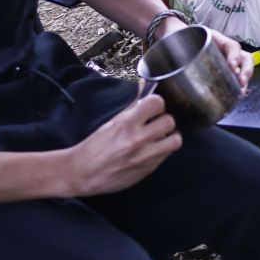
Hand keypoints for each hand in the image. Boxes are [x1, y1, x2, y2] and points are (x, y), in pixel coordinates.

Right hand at [65, 94, 180, 194]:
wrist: (83, 174)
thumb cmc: (95, 147)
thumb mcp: (111, 123)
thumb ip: (132, 107)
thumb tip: (144, 86)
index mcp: (126, 124)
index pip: (157, 103)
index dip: (157, 104)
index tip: (153, 108)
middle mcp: (138, 139)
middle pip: (169, 121)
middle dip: (165, 120)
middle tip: (157, 123)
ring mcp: (145, 156)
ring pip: (175, 141)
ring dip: (170, 137)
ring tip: (161, 137)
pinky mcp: (149, 169)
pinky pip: (167, 155)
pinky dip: (163, 150)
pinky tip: (153, 149)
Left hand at [154, 15, 249, 93]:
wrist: (174, 36)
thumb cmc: (176, 38)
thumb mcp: (177, 39)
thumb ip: (173, 51)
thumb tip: (164, 68)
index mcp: (215, 39)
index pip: (231, 46)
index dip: (234, 56)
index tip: (232, 66)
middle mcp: (224, 49)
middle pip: (244, 57)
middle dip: (246, 70)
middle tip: (241, 82)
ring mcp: (226, 59)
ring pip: (244, 66)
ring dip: (246, 78)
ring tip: (241, 91)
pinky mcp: (223, 69)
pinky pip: (236, 76)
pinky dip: (239, 85)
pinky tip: (237, 95)